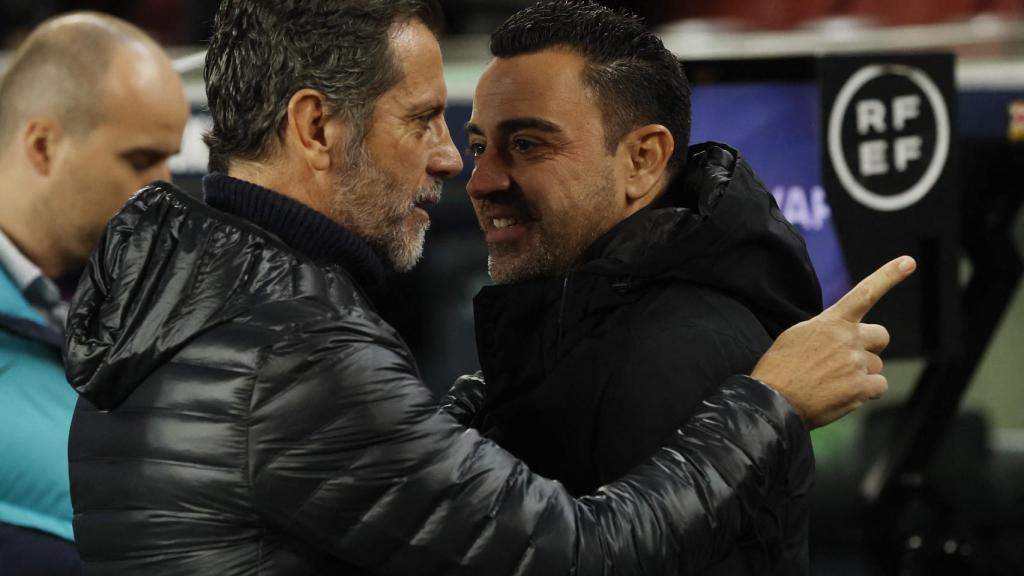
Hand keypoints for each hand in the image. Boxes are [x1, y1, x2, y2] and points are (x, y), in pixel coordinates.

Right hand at [751, 256, 916, 428]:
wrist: (772, 398)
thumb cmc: (780, 368)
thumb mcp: (798, 335)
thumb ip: (826, 329)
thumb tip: (842, 333)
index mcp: (830, 321)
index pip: (864, 293)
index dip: (889, 276)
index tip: (908, 262)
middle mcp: (847, 338)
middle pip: (881, 336)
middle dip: (871, 347)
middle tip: (850, 360)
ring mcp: (855, 362)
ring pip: (877, 365)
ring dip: (862, 374)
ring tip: (834, 382)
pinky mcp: (860, 387)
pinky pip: (879, 387)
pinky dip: (865, 392)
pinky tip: (843, 394)